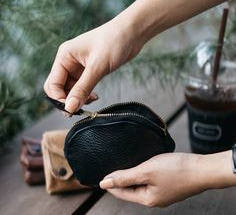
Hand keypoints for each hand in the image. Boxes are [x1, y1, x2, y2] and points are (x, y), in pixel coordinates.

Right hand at [44, 19, 141, 112]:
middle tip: (79, 110)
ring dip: (78, 98)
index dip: (59, 99)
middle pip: (59, 88)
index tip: (72, 110)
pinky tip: (95, 96)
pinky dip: (85, 94)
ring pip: (71, 89)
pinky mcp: (89, 70)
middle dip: (67, 100)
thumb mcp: (97, 67)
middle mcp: (68, 61)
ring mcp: (78, 66)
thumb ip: (82, 88)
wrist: (131, 33)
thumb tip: (69, 108)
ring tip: (92, 100)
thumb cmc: (114, 42)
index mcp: (64, 56)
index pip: (52, 84)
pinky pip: (81, 87)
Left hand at [99, 152, 232, 207]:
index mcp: (147, 199)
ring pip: (139, 185)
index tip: (100, 177)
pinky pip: (149, 181)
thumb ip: (125, 177)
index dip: (110, 184)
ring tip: (122, 167)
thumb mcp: (146, 171)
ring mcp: (161, 193)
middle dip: (119, 181)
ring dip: (130, 177)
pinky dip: (141, 174)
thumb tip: (104, 183)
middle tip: (110, 169)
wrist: (202, 168)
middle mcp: (154, 199)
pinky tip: (140, 167)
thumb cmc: (176, 170)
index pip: (121, 193)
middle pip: (130, 190)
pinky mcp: (168, 185)